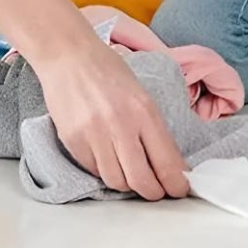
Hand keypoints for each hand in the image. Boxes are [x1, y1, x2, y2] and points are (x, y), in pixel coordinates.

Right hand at [34, 37, 188, 200]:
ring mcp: (94, 135)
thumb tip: (171, 164)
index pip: (167, 162)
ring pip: (117, 182)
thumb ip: (153, 128)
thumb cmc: (107, 70)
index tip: (179, 189)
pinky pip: (94, 171)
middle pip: (142, 181)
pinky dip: (104, 170)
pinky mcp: (73, 142)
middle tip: (156, 191)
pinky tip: (106, 157)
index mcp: (143, 110)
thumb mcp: (140, 94)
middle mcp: (120, 125)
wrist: (67, 54)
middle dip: (153, 192)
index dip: (176, 183)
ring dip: (127, 184)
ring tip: (130, 173)